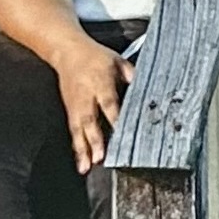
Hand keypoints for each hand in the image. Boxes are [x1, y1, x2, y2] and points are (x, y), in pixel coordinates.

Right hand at [52, 42, 133, 174]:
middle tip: (100, 157)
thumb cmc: (96, 57)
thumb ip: (133, 76)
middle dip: (95, 139)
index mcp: (100, 82)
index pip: (109, 102)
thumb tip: (152, 91)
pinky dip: (77, 149)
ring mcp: (76, 105)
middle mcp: (86, 96)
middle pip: (90, 119)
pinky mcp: (70, 111)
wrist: (66, 51)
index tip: (121, 131)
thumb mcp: (118, 61)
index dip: (115, 117)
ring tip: (87, 167)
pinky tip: (82, 164)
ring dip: (83, 150)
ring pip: (78, 130)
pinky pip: (73, 132)